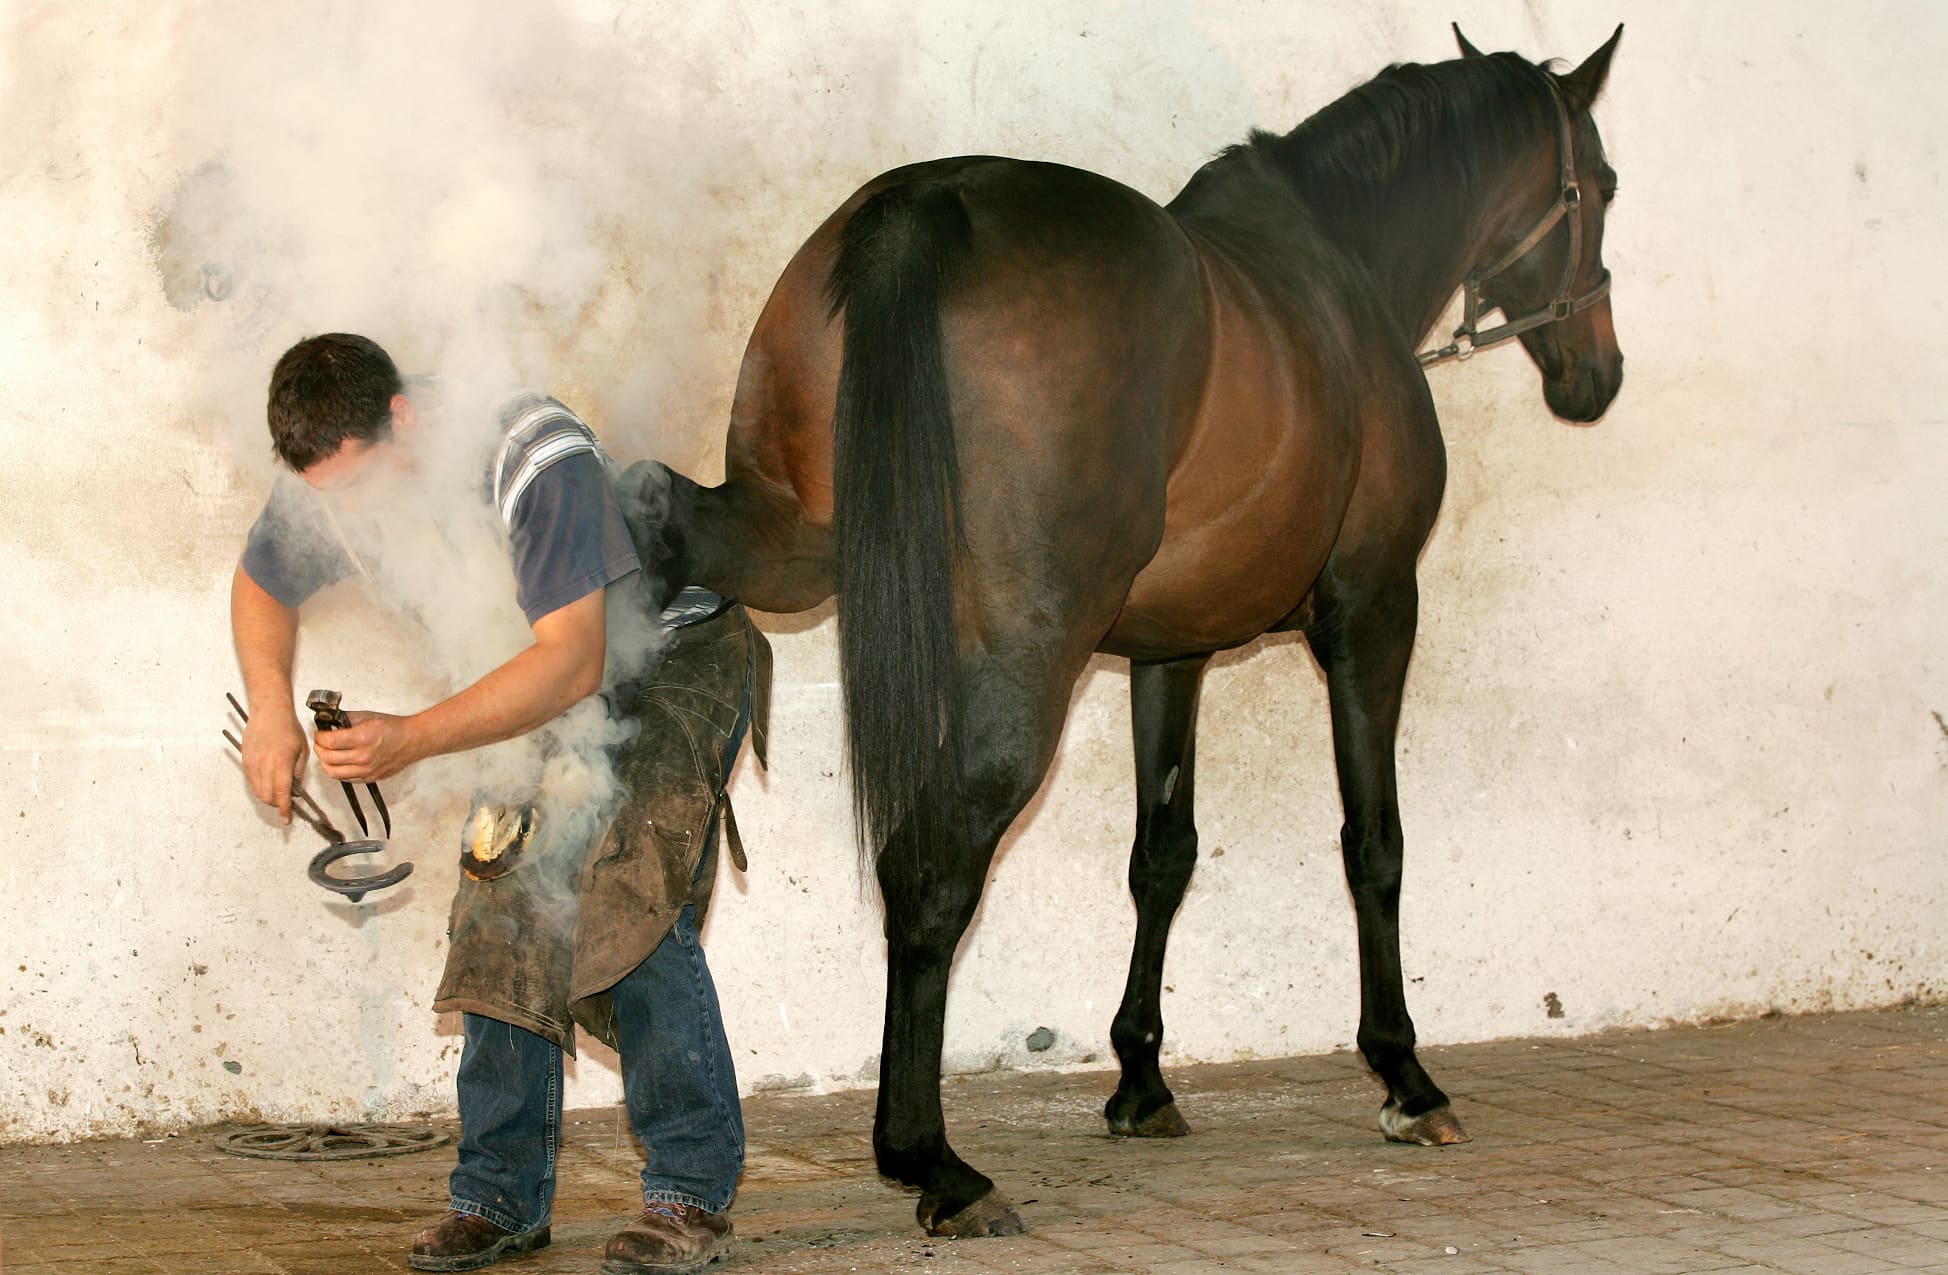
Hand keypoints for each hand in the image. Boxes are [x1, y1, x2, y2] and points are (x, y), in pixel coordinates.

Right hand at [241, 708, 308, 823]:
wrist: (270, 712)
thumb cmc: (288, 728)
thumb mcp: (302, 750)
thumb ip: (298, 772)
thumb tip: (295, 788)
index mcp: (281, 763)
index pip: (281, 794)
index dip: (284, 809)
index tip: (287, 818)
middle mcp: (264, 765)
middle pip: (267, 797)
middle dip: (276, 804)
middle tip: (286, 802)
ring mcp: (252, 763)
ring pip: (257, 791)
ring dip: (268, 796)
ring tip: (278, 790)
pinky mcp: (245, 761)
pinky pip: (251, 781)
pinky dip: (260, 786)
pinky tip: (269, 780)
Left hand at [313, 710, 421, 783]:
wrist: (413, 740)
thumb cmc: (395, 728)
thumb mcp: (368, 716)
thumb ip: (346, 719)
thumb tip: (329, 722)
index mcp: (363, 738)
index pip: (329, 742)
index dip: (319, 737)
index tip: (319, 734)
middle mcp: (364, 757)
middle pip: (328, 758)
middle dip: (319, 749)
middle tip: (320, 743)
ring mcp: (367, 770)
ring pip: (333, 773)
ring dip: (325, 763)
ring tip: (326, 754)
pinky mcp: (369, 778)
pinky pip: (345, 779)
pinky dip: (337, 771)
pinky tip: (338, 762)